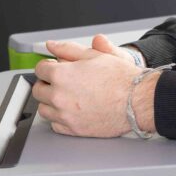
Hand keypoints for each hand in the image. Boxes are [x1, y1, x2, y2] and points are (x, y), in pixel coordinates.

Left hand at [32, 38, 157, 136]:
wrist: (136, 100)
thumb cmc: (120, 78)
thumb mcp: (94, 55)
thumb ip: (68, 49)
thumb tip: (52, 46)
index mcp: (62, 75)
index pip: (40, 69)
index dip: (48, 65)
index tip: (55, 67)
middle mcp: (59, 96)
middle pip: (38, 89)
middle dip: (47, 83)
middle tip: (61, 82)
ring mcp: (64, 114)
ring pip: (44, 109)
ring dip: (50, 101)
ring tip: (67, 96)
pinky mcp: (73, 129)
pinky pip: (55, 124)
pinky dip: (59, 117)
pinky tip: (72, 110)